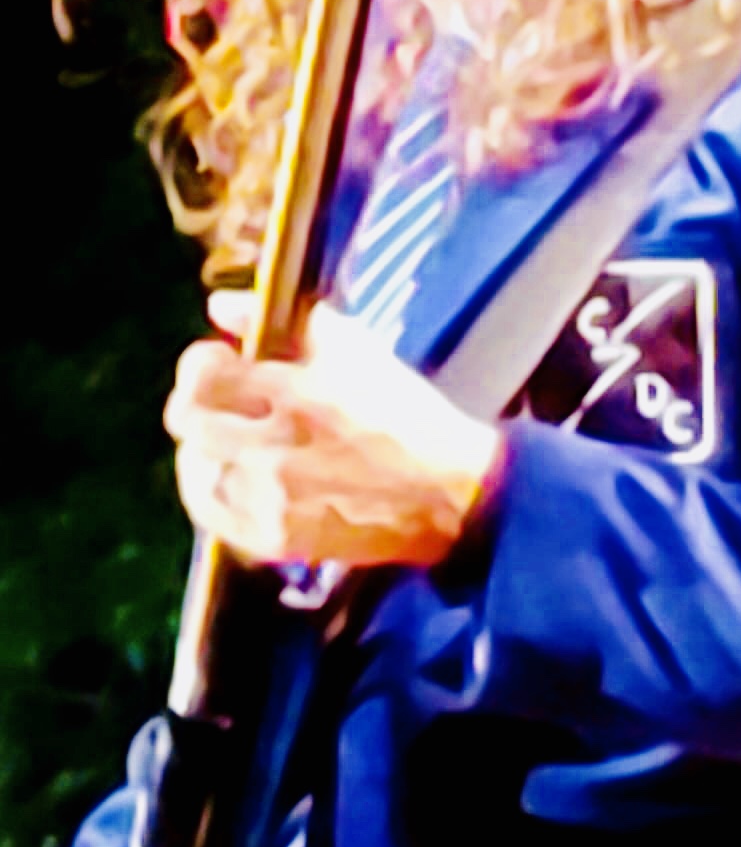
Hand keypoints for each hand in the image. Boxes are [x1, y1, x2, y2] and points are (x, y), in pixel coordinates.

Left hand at [166, 293, 505, 568]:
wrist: (449, 493)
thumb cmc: (406, 413)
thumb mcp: (356, 350)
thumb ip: (288, 322)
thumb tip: (222, 307)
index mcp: (297, 393)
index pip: (204, 374)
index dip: (201, 363)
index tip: (220, 362)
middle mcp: (275, 448)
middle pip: (186, 420)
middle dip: (199, 402)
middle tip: (222, 401)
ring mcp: (270, 499)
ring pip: (194, 467)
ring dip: (206, 447)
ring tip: (233, 441)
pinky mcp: (273, 539)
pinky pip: (210, 513)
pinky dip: (213, 489)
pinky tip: (235, 477)